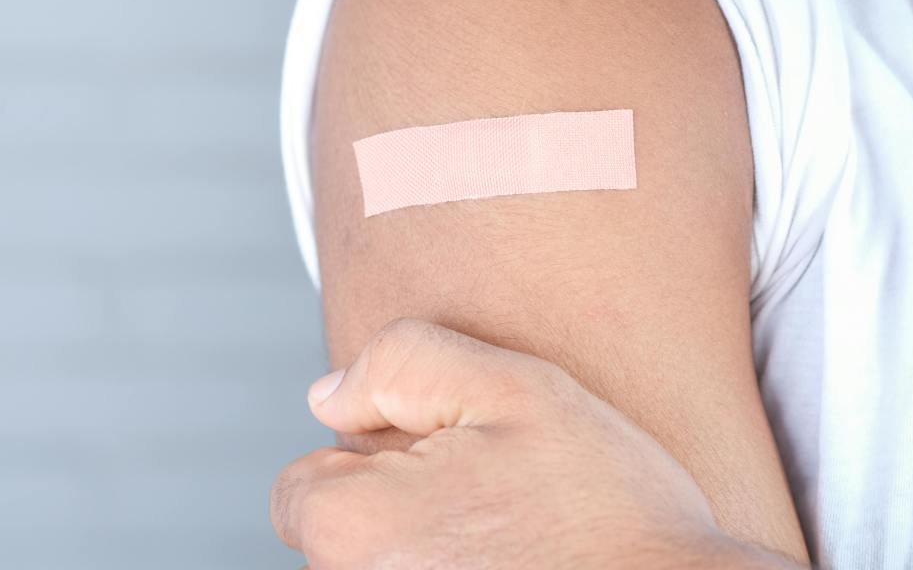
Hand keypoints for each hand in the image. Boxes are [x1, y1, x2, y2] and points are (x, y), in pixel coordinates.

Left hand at [270, 318, 792, 568]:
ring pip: (388, 568)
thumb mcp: (515, 387)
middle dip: (399, 504)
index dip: (377, 457)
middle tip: (493, 497)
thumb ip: (403, 363)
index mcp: (353, 529)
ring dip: (432, 546)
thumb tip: (329, 395)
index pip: (304, 485)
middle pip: (344, 536)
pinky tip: (516, 565)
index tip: (450, 463)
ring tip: (512, 538)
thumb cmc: (609, 512)